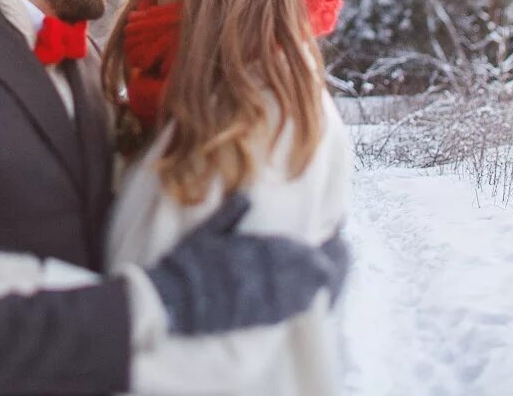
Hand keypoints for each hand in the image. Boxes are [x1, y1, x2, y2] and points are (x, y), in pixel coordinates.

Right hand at [145, 193, 350, 335]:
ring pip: (303, 290)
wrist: (171, 299)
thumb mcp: (205, 232)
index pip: (296, 245)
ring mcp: (262, 297)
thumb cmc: (186, 263)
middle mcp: (263, 273)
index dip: (318, 240)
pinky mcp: (257, 317)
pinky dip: (305, 302)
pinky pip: (289, 310)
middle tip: (341, 251)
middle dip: (327, 259)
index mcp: (253, 248)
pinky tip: (314, 299)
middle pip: (307, 268)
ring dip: (320, 282)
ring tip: (332, 274)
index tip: (335, 231)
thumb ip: (229, 215)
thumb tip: (247, 195)